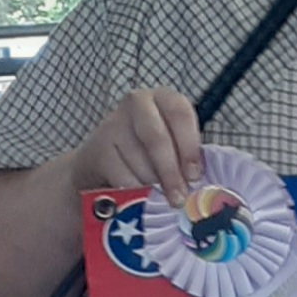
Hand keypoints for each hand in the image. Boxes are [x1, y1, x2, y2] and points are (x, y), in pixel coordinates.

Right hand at [68, 88, 202, 206]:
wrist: (104, 160)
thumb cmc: (148, 152)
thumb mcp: (172, 146)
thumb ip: (185, 157)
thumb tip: (197, 183)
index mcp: (164, 98)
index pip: (180, 115)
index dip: (189, 147)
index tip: (194, 176)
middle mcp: (138, 102)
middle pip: (157, 139)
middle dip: (171, 173)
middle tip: (178, 198)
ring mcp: (115, 122)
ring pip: (140, 162)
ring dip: (152, 185)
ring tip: (156, 194)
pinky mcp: (99, 147)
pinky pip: (123, 176)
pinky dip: (134, 191)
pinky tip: (137, 193)